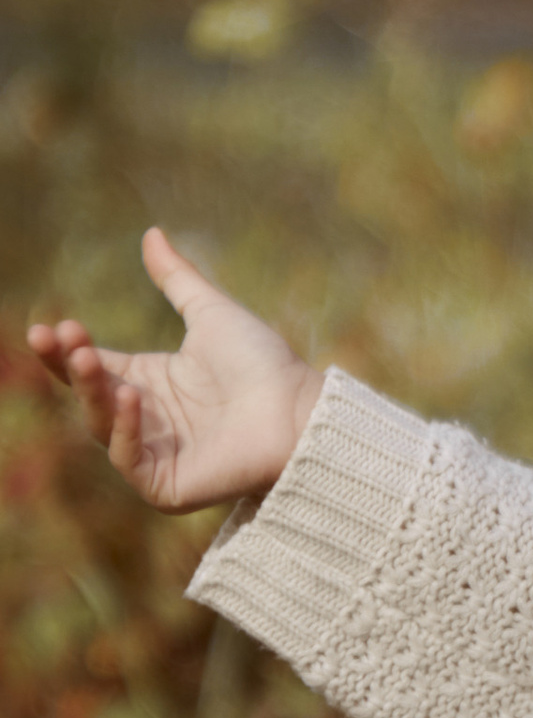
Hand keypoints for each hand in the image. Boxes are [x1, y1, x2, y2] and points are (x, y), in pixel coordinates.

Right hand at [26, 229, 324, 513]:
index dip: (65, 350)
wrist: (301, 409)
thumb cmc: (264, 364)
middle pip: (89, 394)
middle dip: (72, 367)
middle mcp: (144, 419)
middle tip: (62, 337)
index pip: (91, 366)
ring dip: (92, 392)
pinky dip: (124, 431)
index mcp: (147, 382)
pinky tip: (129, 398)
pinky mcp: (166, 485)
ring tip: (89, 358)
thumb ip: (177, 279)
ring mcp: (153, 455)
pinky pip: (130, 460)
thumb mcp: (211, 313)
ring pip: (102, 425)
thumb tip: (151, 232)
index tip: (47, 328)